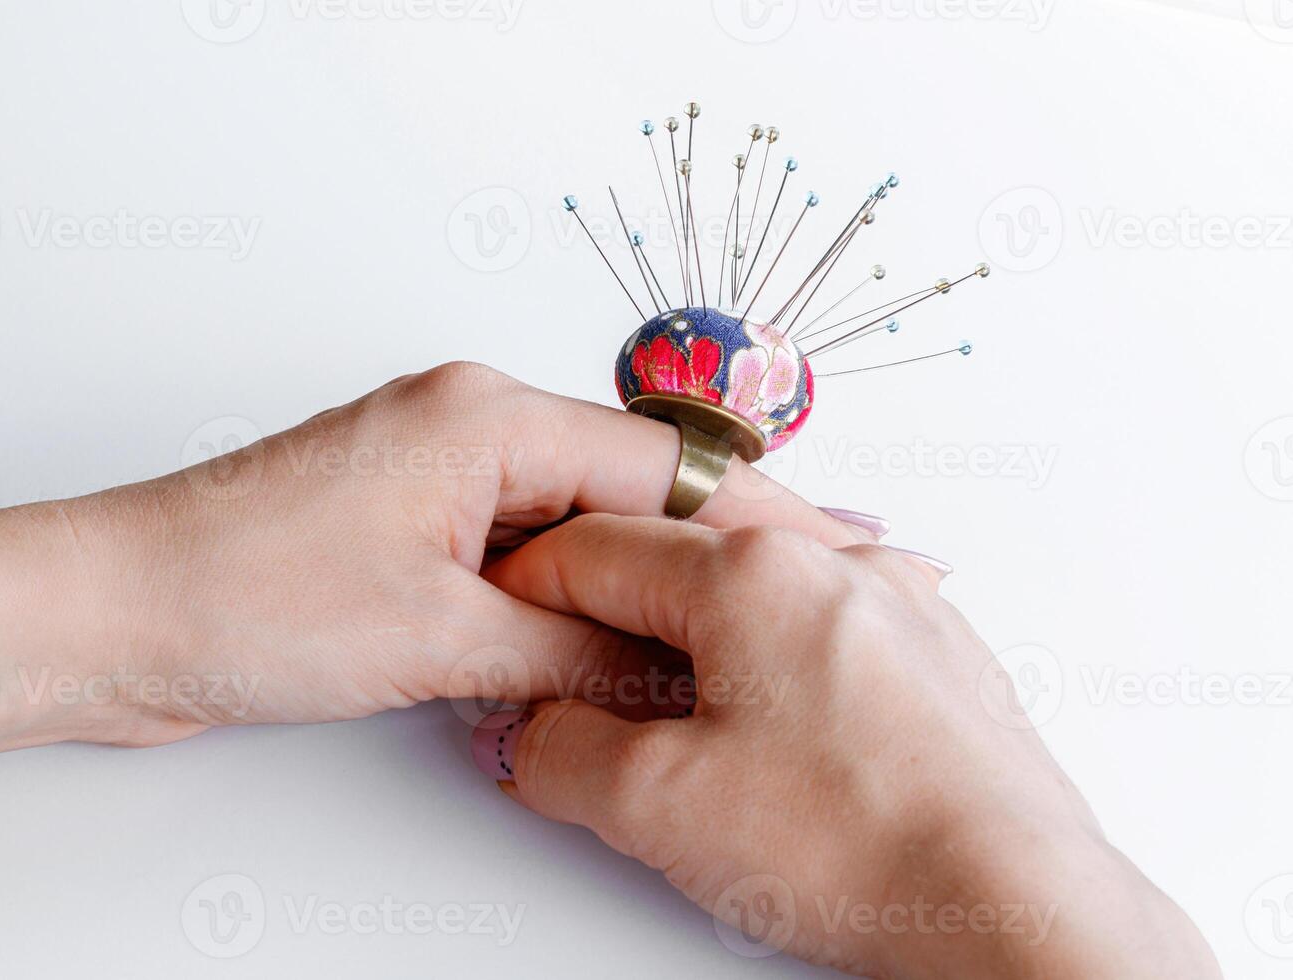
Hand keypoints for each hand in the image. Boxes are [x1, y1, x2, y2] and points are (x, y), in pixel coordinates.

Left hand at [0, 362, 877, 799]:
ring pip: (580, 528)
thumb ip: (573, 644)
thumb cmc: (233, 592)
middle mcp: (467, 429)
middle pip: (629, 490)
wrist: (107, 618)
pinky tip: (620, 641)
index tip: (836, 554)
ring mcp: (437, 479)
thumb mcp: (438, 634)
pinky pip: (522, 557)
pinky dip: (572, 600)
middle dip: (715, 551)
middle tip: (813, 594)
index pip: (662, 465)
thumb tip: (668, 663)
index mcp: (484, 415)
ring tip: (736, 632)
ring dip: (641, 583)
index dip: (759, 520)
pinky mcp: (407, 530)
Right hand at [475, 515, 1220, 978]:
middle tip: (563, 630)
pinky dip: (762, 636)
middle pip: (681, 532)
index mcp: (755, 571)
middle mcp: (835, 562)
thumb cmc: (869, 848)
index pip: (599, 546)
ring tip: (648, 674)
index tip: (502, 619)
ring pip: (754, 567)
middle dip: (610, 576)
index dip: (529, 583)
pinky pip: (820, 609)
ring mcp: (896, 600)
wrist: (1015, 905)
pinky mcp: (933, 650)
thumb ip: (561, 752)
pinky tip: (750, 701)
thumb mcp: (658, 808)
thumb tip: (535, 735)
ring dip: (687, 607)